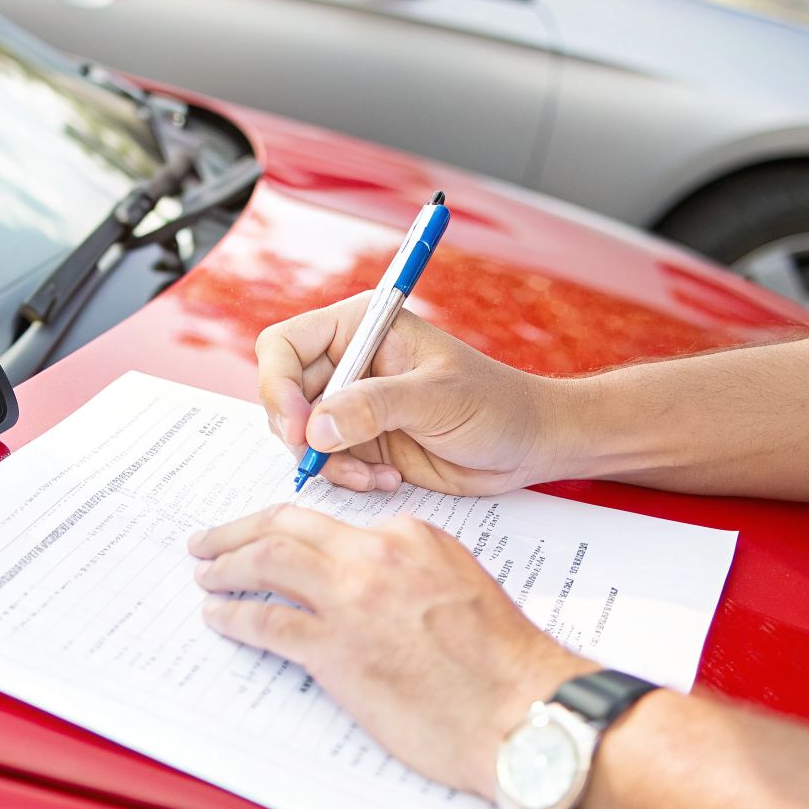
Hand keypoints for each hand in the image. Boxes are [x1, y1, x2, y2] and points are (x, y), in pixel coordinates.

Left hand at [188, 504, 592, 798]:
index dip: (286, 528)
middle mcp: (374, 556)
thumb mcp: (459, 584)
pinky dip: (233, 617)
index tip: (266, 538)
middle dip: (236, 531)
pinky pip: (266, 623)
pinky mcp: (335, 651)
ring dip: (224, 567)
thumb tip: (367, 586)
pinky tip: (219, 619)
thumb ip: (409, 572)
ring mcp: (352, 600)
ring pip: (265, 564)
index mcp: (409, 534)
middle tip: (207, 541)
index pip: (328, 521)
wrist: (522, 710)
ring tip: (204, 575)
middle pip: (284, 526)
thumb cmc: (503, 661)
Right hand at [256, 294, 559, 495]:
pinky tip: (390, 480)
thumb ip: (373, 408)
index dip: (279, 385)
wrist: (529, 445)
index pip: (285, 345)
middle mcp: (349, 363)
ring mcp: (352, 406)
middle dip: (301, 435)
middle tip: (325, 461)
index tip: (299, 427)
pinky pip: (328, 464)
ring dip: (329, 463)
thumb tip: (314, 428)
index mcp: (362, 327)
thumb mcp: (436, 399)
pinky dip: (348, 479)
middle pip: (284, 395)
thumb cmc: (496, 405)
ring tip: (373, 475)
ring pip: (301, 437)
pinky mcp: (362, 443)